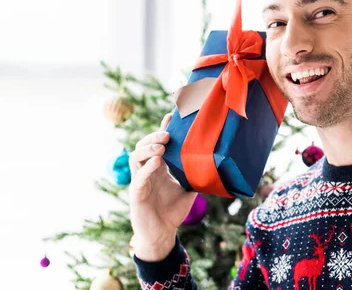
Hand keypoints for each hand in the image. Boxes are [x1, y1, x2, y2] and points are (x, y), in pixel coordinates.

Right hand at [129, 113, 196, 261]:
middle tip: (168, 133)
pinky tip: (157, 161)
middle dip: (154, 136)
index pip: (157, 143)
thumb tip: (216, 164)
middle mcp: (147, 171)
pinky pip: (138, 177)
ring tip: (162, 145)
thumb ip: (196, 176)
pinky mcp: (137, 194)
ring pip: (135, 157)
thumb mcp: (189, 190)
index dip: (162, 129)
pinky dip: (147, 167)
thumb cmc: (173, 211)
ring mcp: (140, 181)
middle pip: (143, 145)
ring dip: (148, 148)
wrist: (162, 234)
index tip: (171, 116)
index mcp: (159, 167)